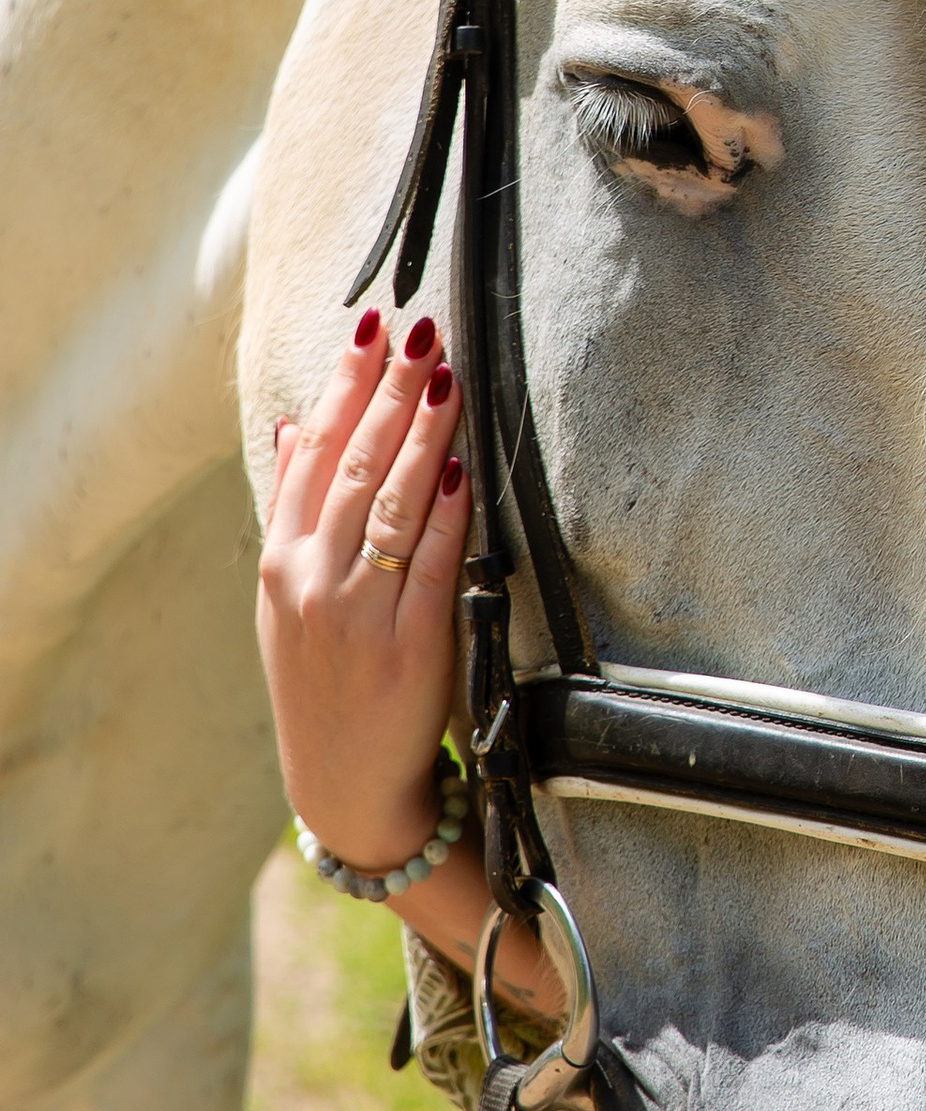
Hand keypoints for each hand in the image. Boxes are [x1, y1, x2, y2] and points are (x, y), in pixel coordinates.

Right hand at [260, 307, 469, 865]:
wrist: (342, 783)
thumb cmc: (321, 677)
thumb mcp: (285, 596)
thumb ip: (293, 509)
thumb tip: (290, 426)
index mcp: (280, 562)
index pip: (313, 453)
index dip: (344, 385)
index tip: (372, 327)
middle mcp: (311, 581)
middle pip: (355, 467)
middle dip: (392, 392)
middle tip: (424, 329)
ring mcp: (357, 614)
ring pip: (392, 505)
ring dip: (422, 433)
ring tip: (447, 374)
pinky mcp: (409, 646)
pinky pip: (431, 564)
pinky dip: (445, 513)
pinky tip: (460, 466)